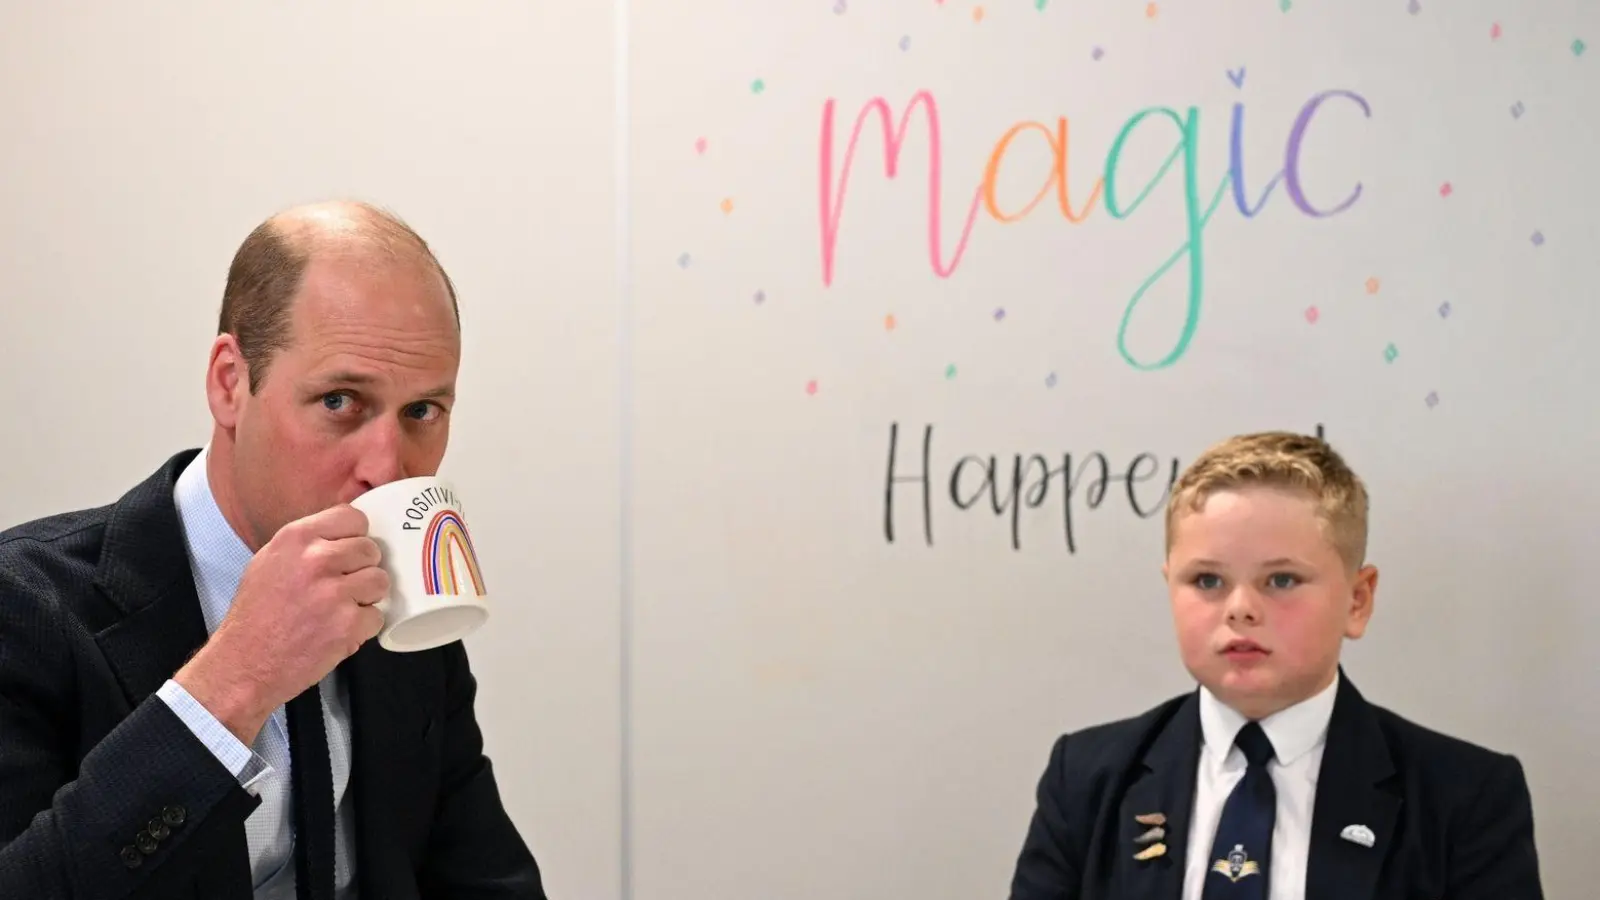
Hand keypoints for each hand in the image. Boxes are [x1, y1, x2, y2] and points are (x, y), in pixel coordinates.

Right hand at [174, 505, 386, 744]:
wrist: (244, 664)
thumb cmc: (256, 617)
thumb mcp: (270, 562)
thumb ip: (307, 544)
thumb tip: (344, 535)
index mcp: (296, 539)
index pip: (353, 518)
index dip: (356, 536)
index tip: (350, 551)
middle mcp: (316, 560)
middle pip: (370, 550)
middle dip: (362, 569)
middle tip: (342, 587)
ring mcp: (334, 592)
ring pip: (380, 581)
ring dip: (367, 597)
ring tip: (341, 609)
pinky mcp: (348, 624)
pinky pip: (377, 616)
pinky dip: (362, 627)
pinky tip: (338, 631)